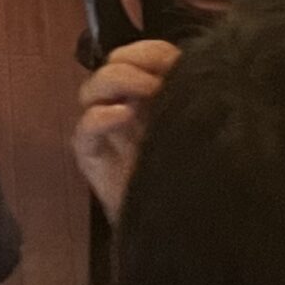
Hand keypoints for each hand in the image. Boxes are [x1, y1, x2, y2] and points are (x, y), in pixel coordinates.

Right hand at [71, 37, 181, 222]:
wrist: (182, 233)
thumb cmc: (194, 179)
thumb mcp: (201, 130)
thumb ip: (195, 100)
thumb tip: (193, 69)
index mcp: (152, 95)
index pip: (143, 54)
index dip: (152, 51)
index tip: (175, 62)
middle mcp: (125, 106)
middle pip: (113, 64)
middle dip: (133, 62)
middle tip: (159, 81)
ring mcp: (106, 131)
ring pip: (91, 89)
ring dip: (116, 80)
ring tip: (145, 91)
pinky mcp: (92, 157)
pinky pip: (83, 129)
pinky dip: (99, 116)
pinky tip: (124, 116)